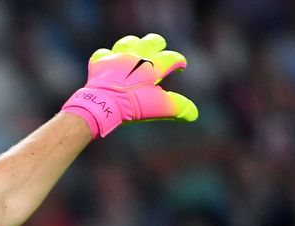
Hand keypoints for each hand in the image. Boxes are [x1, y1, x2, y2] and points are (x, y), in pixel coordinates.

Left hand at [61, 33, 197, 137]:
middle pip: (151, 42)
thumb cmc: (132, 106)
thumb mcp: (158, 107)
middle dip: (158, 44)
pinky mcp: (100, 63)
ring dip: (134, 44)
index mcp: (152, 67)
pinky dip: (108, 57)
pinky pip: (103, 54)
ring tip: (137, 49)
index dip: (178, 62)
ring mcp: (117, 58)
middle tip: (160, 47)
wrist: (103, 104)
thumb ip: (177, 107)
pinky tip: (110, 60)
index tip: (180, 66)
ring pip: (128, 43)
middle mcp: (135, 58)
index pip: (171, 58)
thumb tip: (194, 114)